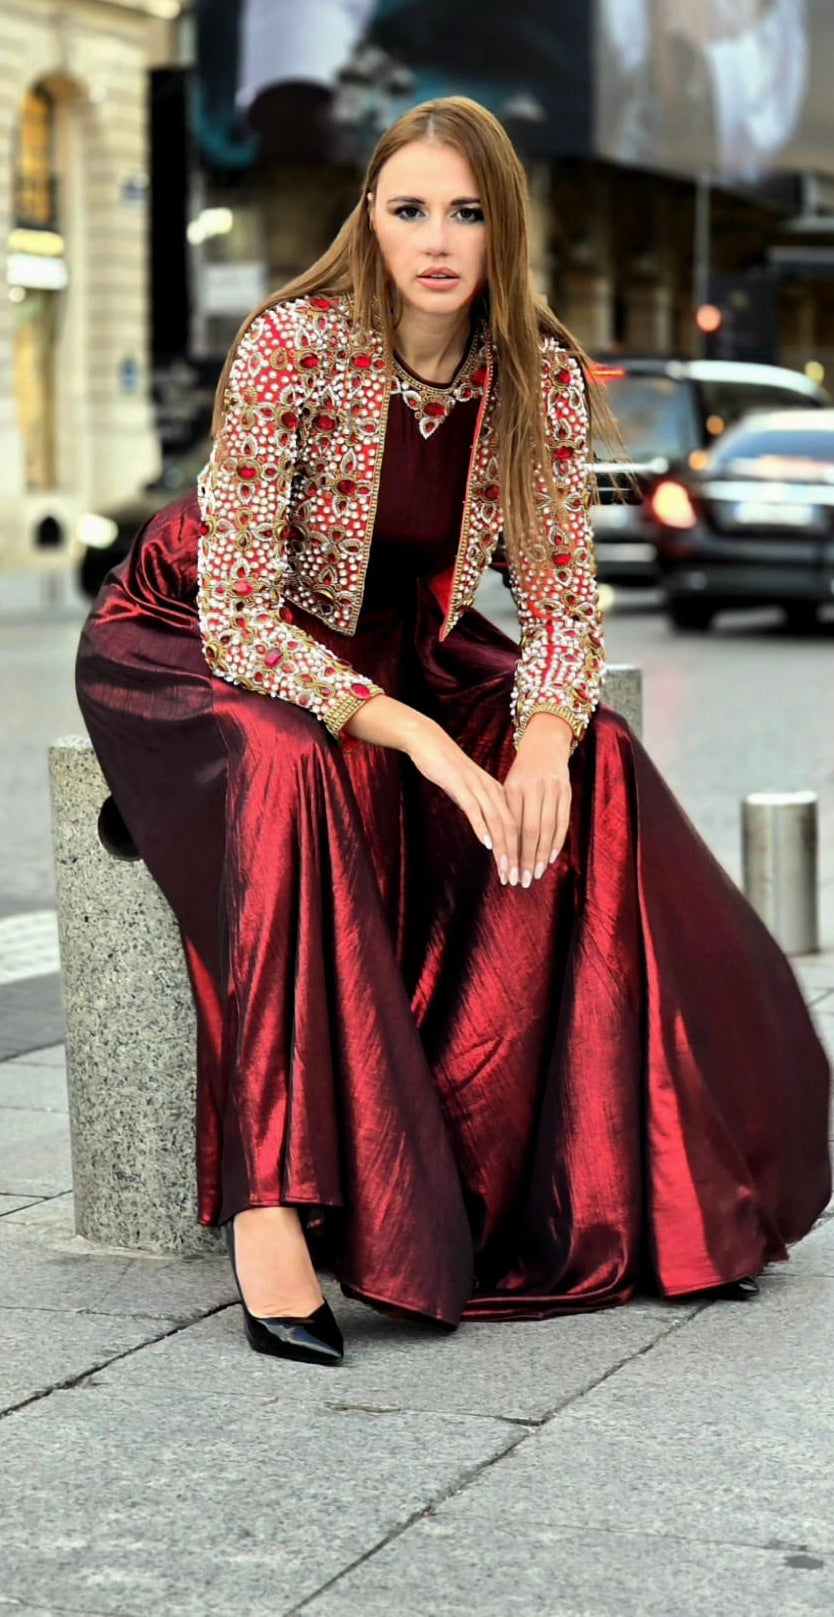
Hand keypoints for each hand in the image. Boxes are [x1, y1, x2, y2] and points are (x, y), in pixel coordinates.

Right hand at [405, 716, 519, 885]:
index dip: (518, 851)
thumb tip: (488, 832)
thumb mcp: (468, 791)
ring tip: (505, 870)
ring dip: (502, 848)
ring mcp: (477, 787)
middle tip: (516, 879)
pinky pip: (475, 809)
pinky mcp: (460, 785)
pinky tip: (486, 844)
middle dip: (515, 856)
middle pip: (510, 827)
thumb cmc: (446, 768)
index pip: (514, 826)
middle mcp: (492, 790)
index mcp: (497, 792)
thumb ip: (480, 809)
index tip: (519, 873)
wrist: (429, 742)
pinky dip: (482, 827)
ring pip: (497, 821)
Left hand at [502, 714, 572, 886]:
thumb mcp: (509, 787)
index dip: (509, 849)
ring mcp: (552, 789)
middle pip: (529, 830)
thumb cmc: (522, 773)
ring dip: (541, 855)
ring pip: (547, 829)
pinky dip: (556, 842)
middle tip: (521, 880)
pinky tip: (550, 858)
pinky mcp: (566, 792)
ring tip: (535, 874)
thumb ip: (506, 812)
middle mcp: (533, 788)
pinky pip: (562, 822)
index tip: (505, 870)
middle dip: (525, 858)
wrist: (545, 745)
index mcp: (513, 788)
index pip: (511, 826)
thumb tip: (499, 846)